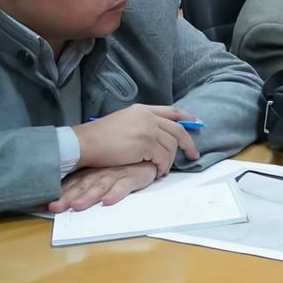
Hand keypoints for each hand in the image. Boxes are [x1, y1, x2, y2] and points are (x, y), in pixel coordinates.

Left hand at [48, 163, 158, 212]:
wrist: (148, 155)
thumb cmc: (123, 166)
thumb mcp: (102, 171)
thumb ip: (86, 183)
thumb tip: (64, 199)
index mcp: (92, 172)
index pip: (72, 183)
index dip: (58, 193)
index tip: (43, 204)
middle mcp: (101, 173)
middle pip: (82, 186)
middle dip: (68, 197)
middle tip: (54, 208)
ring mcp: (117, 174)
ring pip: (100, 186)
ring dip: (89, 196)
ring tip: (78, 206)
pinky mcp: (133, 177)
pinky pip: (124, 186)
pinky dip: (116, 193)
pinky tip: (108, 201)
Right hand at [72, 104, 199, 174]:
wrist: (84, 143)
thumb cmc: (99, 137)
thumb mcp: (123, 121)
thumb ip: (141, 123)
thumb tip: (155, 134)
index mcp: (142, 109)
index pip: (172, 111)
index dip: (188, 118)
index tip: (198, 124)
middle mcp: (148, 117)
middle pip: (177, 130)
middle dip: (188, 144)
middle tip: (194, 155)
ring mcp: (148, 130)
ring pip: (171, 146)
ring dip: (170, 161)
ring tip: (163, 170)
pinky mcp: (145, 144)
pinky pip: (163, 158)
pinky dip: (163, 167)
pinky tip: (157, 173)